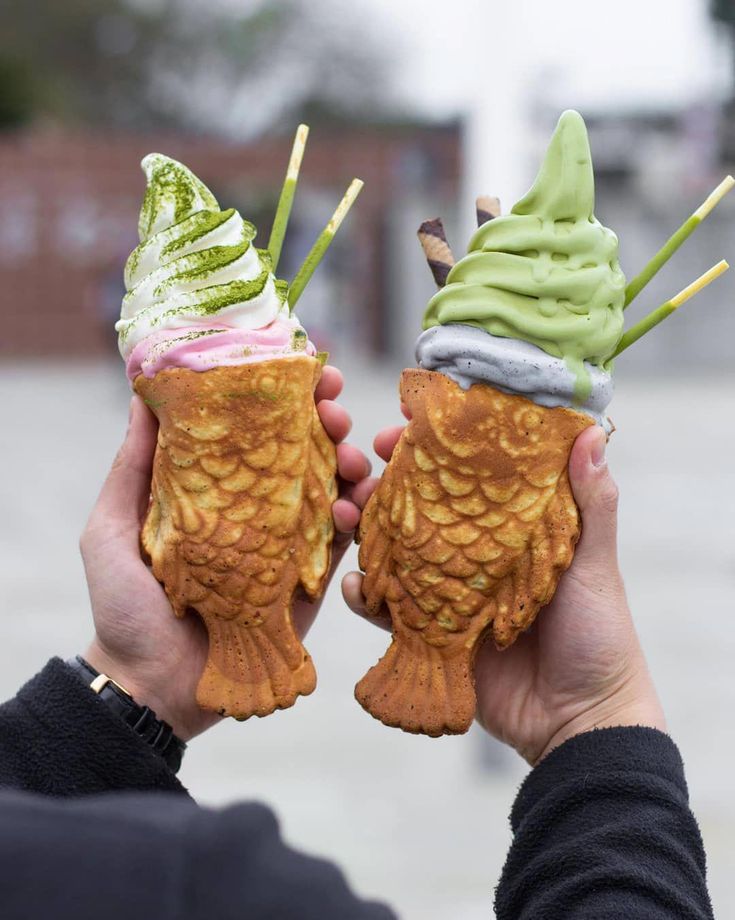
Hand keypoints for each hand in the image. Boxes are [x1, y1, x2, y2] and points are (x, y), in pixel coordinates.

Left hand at [81, 366, 370, 741]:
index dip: (281, 396)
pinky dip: (354, 517)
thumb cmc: (123, 604)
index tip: (301, 366)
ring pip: (333, 488)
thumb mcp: (113, 525)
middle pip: (304, 451)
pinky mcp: (306, 580)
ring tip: (351, 455)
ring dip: (351, 463)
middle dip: (327, 420)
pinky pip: (342, 541)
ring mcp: (284, 542)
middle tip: (332, 407)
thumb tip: (142, 393)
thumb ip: (134, 466)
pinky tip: (349, 506)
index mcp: (215, 488)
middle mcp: (255, 508)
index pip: (254, 430)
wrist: (150, 683)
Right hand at [342, 424, 665, 764]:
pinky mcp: (430, 633)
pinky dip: (365, 595)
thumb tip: (592, 432)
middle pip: (420, 507)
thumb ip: (592, 503)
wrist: (580, 722)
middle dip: (385, 480)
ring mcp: (448, 593)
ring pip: (394, 551)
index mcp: (512, 528)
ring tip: (346, 513)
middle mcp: (474, 554)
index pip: (467, 475)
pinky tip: (357, 585)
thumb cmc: (599, 635)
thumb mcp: (595, 564)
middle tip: (363, 463)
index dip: (436, 446)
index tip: (408, 421)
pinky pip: (387, 610)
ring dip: (363, 528)